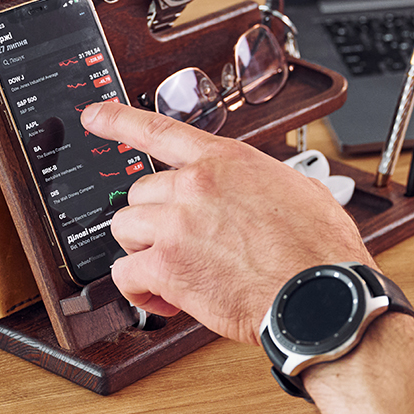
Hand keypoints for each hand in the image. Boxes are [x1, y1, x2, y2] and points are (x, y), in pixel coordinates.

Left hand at [81, 101, 372, 345]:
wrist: (319, 293)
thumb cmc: (319, 250)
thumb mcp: (301, 190)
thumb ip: (263, 183)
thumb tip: (263, 190)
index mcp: (227, 161)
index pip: (159, 130)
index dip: (118, 120)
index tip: (94, 115)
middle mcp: (196, 184)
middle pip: (139, 192)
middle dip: (154, 220)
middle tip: (178, 244)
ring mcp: (177, 222)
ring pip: (125, 228)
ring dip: (143, 250)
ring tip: (173, 270)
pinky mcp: (166, 264)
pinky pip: (125, 273)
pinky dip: (139, 291)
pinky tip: (164, 298)